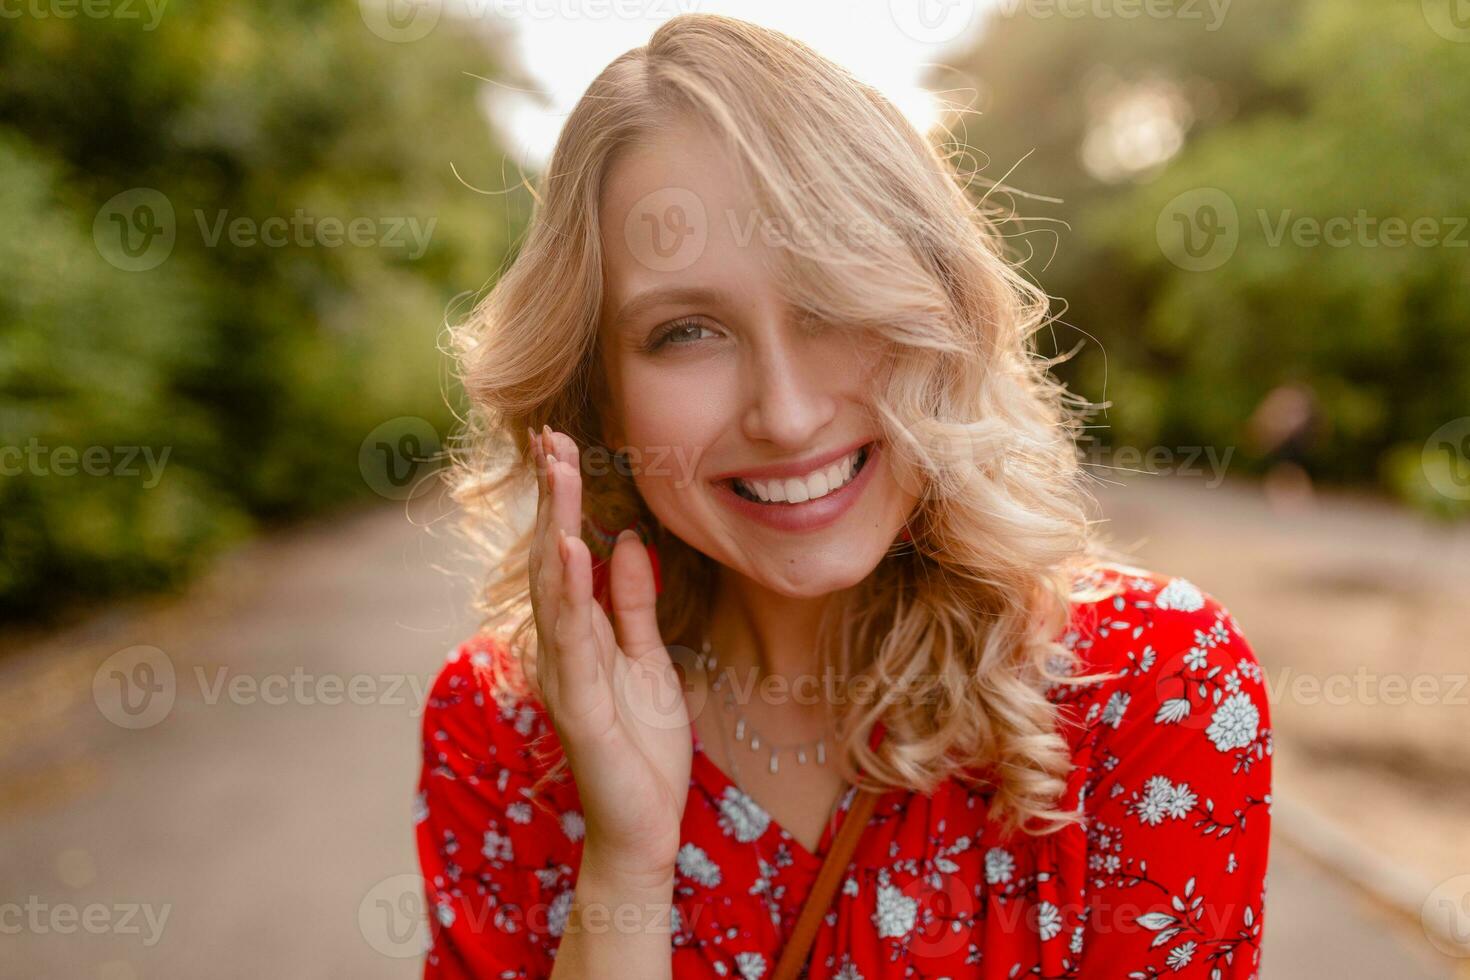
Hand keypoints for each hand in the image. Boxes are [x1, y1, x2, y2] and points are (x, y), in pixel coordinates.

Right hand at [527, 427, 690, 883]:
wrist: (642, 829)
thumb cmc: (643, 750)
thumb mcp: (649, 661)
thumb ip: (634, 605)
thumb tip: (623, 542)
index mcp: (579, 635)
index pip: (567, 553)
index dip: (565, 500)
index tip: (565, 445)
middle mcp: (560, 648)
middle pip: (553, 557)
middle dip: (554, 496)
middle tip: (552, 436)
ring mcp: (564, 676)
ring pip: (555, 588)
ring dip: (558, 526)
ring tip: (560, 472)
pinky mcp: (579, 707)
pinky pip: (575, 641)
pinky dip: (572, 592)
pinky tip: (575, 549)